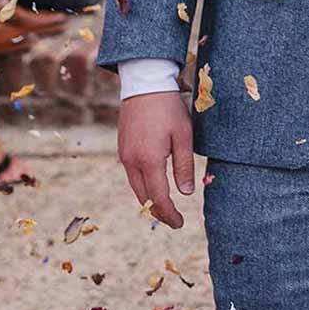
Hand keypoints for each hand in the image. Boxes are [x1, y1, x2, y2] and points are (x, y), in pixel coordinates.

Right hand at [117, 90, 195, 228]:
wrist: (144, 86)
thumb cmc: (169, 109)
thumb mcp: (184, 137)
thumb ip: (184, 166)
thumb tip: (186, 193)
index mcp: (149, 161)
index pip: (158, 198)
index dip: (169, 214)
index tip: (180, 224)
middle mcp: (132, 162)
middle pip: (143, 198)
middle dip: (158, 212)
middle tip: (173, 220)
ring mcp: (124, 156)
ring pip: (135, 188)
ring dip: (149, 200)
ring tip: (165, 208)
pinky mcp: (122, 149)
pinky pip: (132, 175)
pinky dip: (143, 186)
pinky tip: (153, 186)